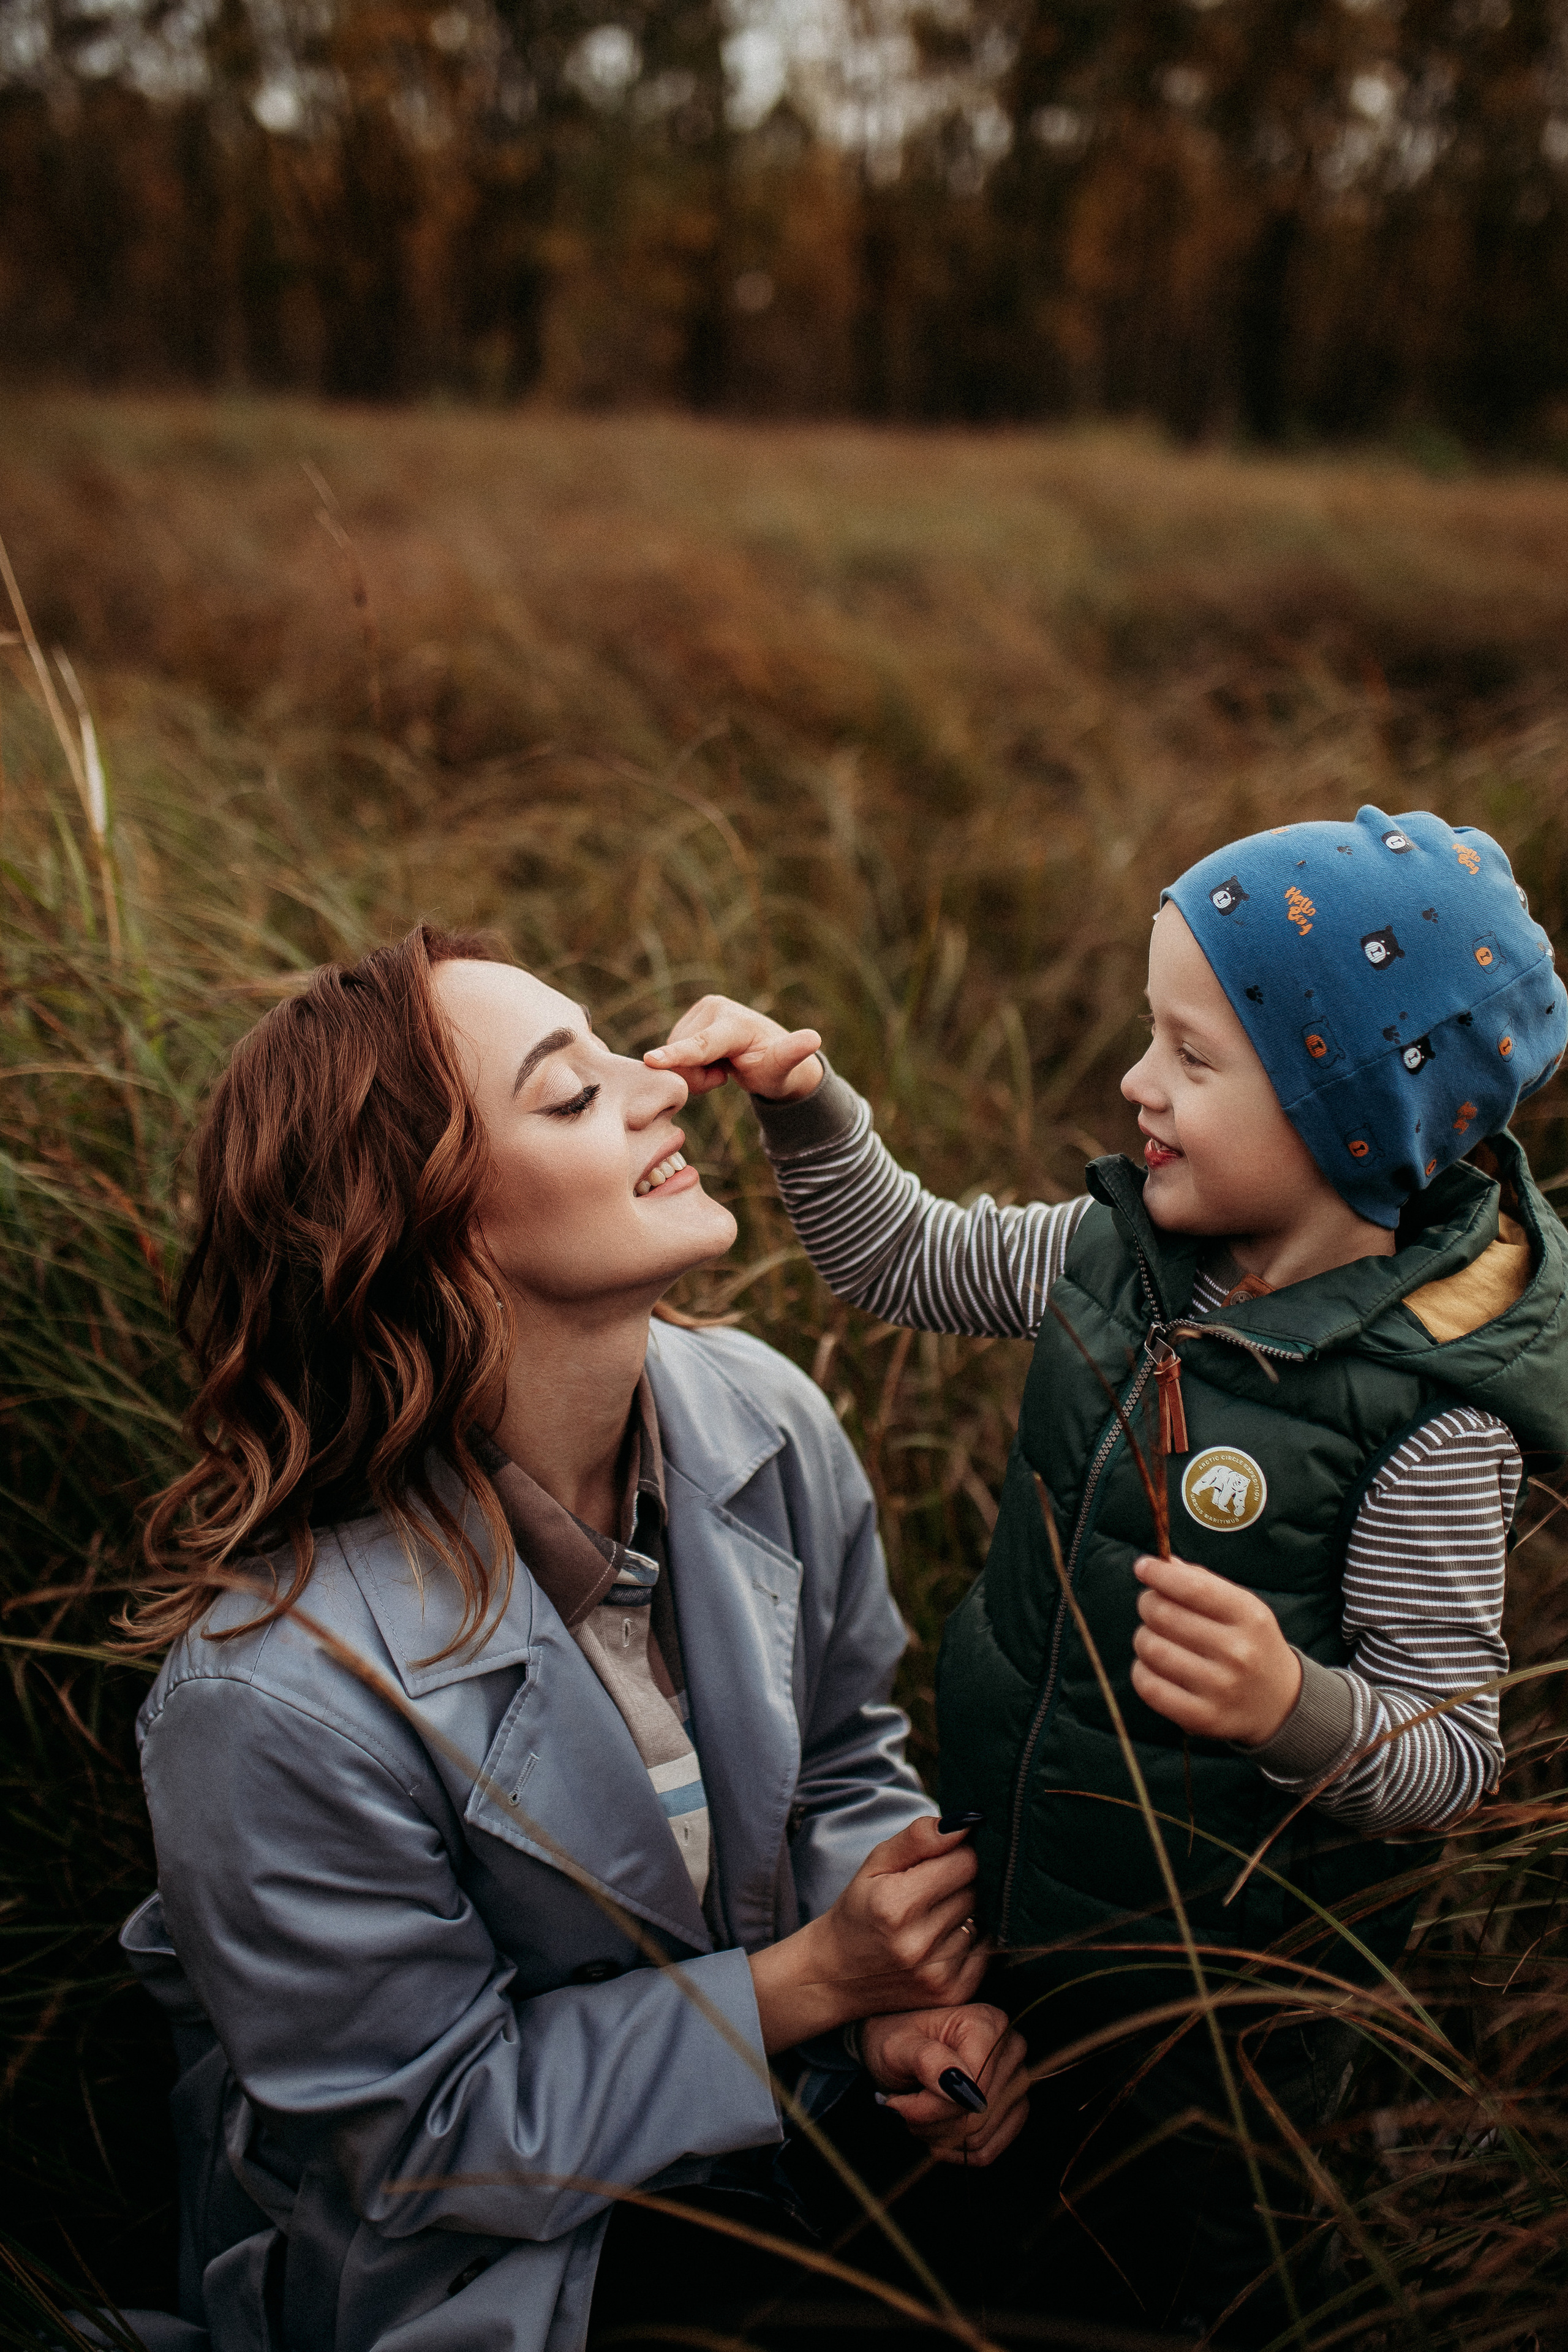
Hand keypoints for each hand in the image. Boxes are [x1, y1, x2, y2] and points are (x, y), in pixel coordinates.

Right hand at [645, 995, 823, 1101]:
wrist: (770, 1056)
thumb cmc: (777, 1067)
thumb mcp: (785, 1066)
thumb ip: (793, 1053)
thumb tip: (813, 1038)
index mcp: (736, 1022)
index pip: (702, 1044)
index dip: (677, 1055)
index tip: (651, 1060)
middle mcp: (715, 1007)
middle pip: (681, 1057)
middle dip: (697, 1078)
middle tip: (724, 1076)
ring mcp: (700, 1010)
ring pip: (673, 1056)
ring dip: (693, 1072)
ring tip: (720, 1067)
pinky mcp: (689, 1018)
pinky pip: (671, 1053)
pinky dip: (688, 1064)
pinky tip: (711, 1060)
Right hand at [748, 1817, 985, 2053]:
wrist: (836, 1975)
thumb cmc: (859, 1909)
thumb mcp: (875, 1864)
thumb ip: (918, 1838)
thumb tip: (965, 1823)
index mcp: (895, 1905)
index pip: (965, 1862)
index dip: (957, 1853)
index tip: (941, 1858)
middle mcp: (918, 1944)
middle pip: (976, 1890)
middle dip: (959, 1882)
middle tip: (930, 1889)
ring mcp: (936, 1974)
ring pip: (981, 1919)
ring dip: (964, 1912)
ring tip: (931, 1917)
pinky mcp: (952, 1994)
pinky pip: (985, 1949)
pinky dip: (970, 1939)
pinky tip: (942, 1940)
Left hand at [860, 2004, 1028, 2167]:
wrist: (898, 2054)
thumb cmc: (896, 2044)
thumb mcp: (896, 2047)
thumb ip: (925, 2060)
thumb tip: (960, 2087)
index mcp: (988, 2024)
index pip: (972, 2090)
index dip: (931, 2106)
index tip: (898, 2101)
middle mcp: (1011, 2049)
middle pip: (976, 2116)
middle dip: (931, 2122)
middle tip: (903, 2108)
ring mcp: (1017, 2082)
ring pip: (979, 2136)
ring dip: (939, 2136)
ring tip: (918, 2112)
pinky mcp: (1014, 2111)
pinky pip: (986, 2150)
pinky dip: (954, 2148)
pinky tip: (936, 2125)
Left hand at [1131, 1554, 1301, 1746]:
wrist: (1280, 1703)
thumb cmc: (1250, 1644)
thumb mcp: (1241, 1607)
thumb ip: (1201, 1582)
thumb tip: (1160, 1564)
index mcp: (1249, 1617)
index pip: (1193, 1587)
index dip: (1159, 1574)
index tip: (1143, 1567)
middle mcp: (1238, 1652)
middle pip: (1164, 1616)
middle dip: (1148, 1604)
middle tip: (1151, 1606)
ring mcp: (1221, 1688)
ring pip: (1152, 1649)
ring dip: (1143, 1638)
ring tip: (1155, 1637)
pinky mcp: (1203, 1718)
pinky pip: (1149, 1687)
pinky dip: (1141, 1671)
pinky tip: (1152, 1666)